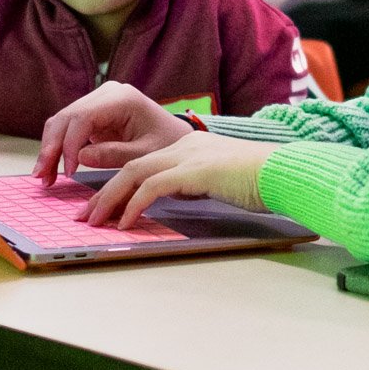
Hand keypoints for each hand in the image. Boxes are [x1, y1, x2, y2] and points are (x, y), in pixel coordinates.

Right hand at [33, 81, 188, 184]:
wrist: (176, 136)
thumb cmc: (166, 143)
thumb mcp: (146, 154)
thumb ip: (115, 154)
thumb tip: (79, 157)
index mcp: (122, 98)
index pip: (84, 117)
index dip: (69, 145)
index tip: (68, 172)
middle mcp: (106, 93)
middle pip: (67, 117)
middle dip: (51, 148)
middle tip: (42, 178)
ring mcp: (98, 101)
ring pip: (62, 122)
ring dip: (50, 149)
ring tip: (44, 178)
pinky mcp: (93, 113)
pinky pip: (68, 128)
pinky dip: (58, 148)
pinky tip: (53, 169)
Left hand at [78, 134, 279, 227]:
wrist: (284, 172)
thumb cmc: (260, 181)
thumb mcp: (221, 181)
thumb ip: (199, 185)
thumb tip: (180, 199)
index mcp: (190, 148)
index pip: (145, 162)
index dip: (118, 183)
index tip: (101, 205)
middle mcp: (184, 147)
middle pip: (132, 166)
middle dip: (103, 192)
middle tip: (84, 215)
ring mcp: (189, 156)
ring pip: (135, 172)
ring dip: (110, 198)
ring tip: (94, 221)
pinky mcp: (196, 170)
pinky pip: (153, 186)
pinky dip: (134, 204)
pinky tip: (125, 222)